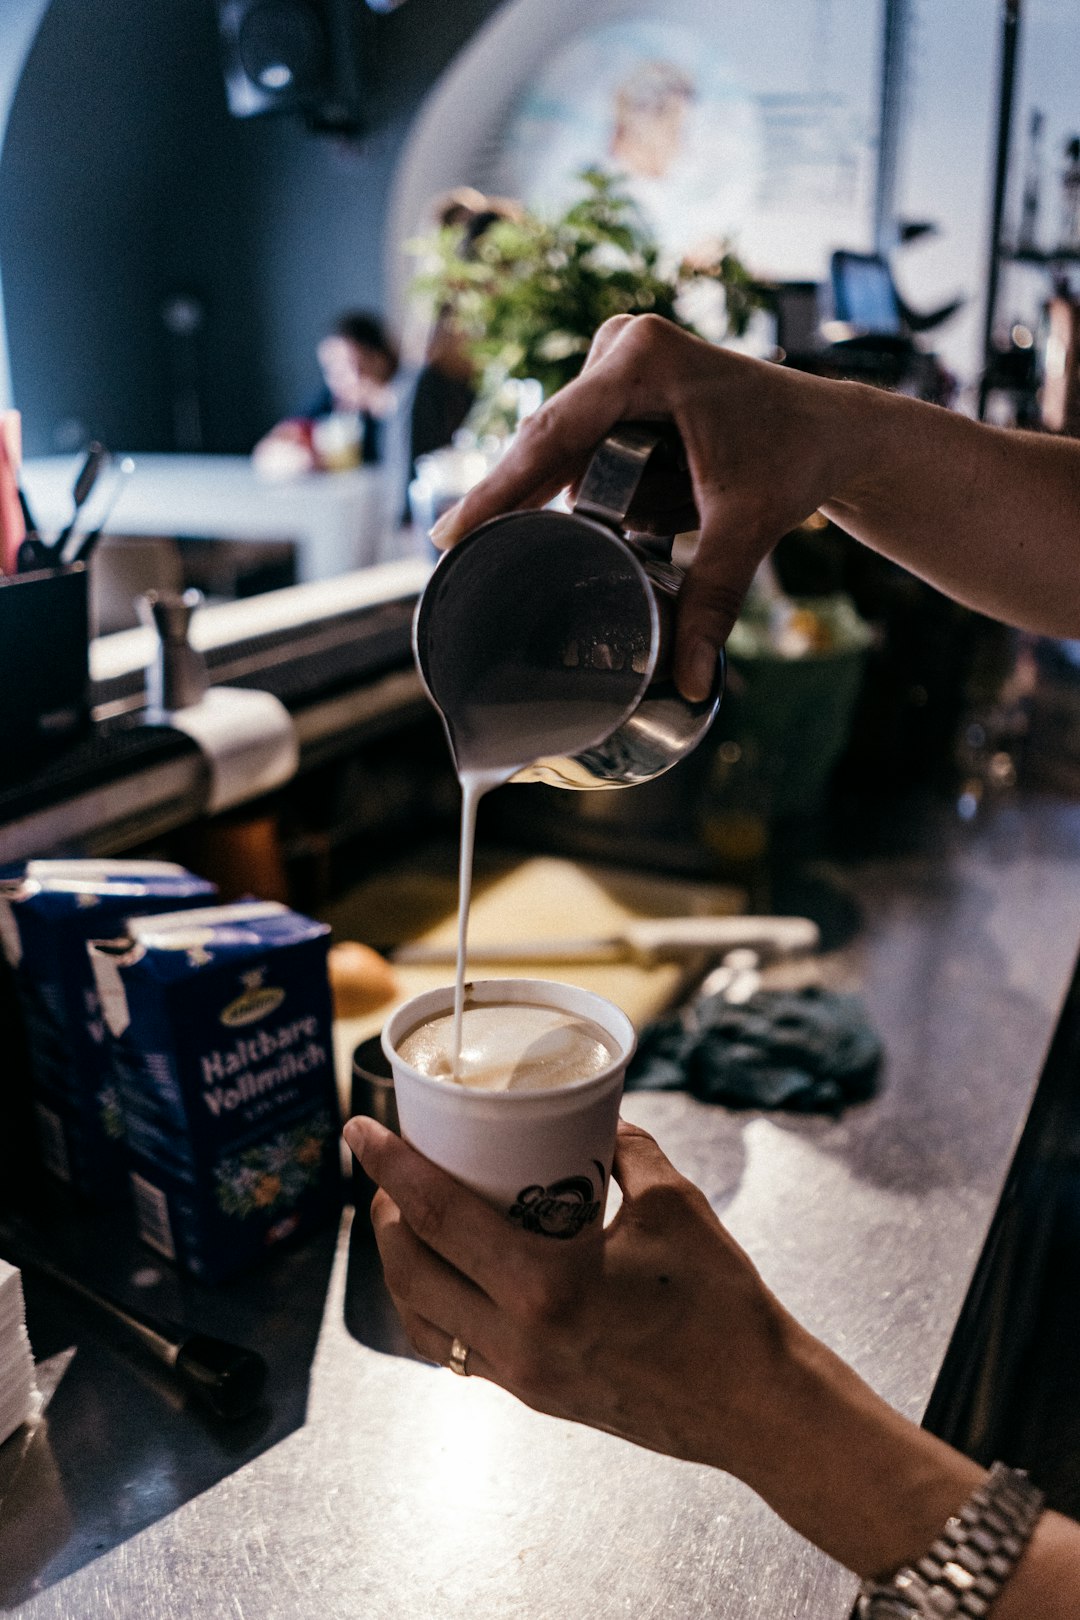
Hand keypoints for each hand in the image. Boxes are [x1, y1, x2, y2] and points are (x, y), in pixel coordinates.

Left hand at [344, 1114, 791, 1474]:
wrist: (756, 1405)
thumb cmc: (722, 1305)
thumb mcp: (671, 1204)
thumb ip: (622, 1150)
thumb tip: (592, 1113)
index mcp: (547, 1288)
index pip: (438, 1216)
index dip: (389, 1167)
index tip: (359, 1130)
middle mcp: (520, 1340)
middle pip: (409, 1272)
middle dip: (384, 1215)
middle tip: (389, 1170)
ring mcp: (523, 1377)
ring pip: (422, 1320)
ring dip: (401, 1265)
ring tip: (409, 1219)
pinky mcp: (534, 1396)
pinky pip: (456, 1349)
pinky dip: (436, 1305)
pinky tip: (452, 1271)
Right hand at [428, 315, 856, 700]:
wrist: (834, 430)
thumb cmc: (795, 458)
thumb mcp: (747, 527)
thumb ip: (711, 599)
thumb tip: (687, 680)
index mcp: (644, 361)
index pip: (551, 436)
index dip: (496, 491)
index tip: (449, 536)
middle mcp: (622, 348)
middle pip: (547, 443)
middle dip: (514, 501)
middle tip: (462, 560)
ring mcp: (618, 361)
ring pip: (561, 448)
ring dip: (551, 497)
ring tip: (519, 545)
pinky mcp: (622, 385)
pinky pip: (579, 445)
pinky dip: (574, 486)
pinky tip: (555, 523)